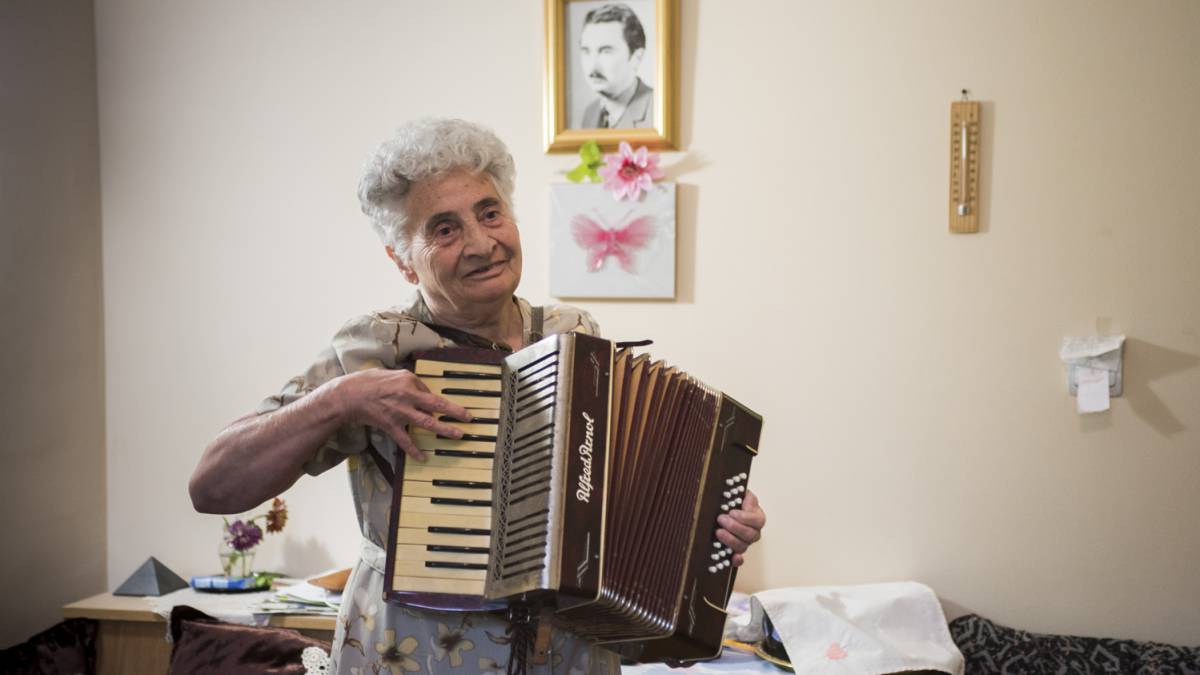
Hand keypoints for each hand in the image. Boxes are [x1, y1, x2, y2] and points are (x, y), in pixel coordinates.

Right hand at [335, 368, 471, 461]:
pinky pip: (405, 440)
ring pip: (427, 422)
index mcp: (408, 380)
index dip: (440, 400)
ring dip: (444, 429)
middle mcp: (407, 395)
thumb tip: (422, 390)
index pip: (430, 390)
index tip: (451, 407)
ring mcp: (400, 412)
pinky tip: (423, 457)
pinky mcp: (391, 425)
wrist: (348, 396)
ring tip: (458, 434)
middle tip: (469, 417)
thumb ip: (409, 381)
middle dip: (455, 411)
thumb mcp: (391, 373)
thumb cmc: (368, 382)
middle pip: (437, 404)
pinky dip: (414, 450)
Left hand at [716, 489, 764, 566]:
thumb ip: (746, 495)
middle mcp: (754, 533)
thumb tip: (746, 496)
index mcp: (757, 518)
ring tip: (718, 531)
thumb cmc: (735, 503)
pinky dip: (737, 560)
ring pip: (743, 546)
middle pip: (749, 535)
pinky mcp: (736, 552)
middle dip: (734, 527)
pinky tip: (732, 557)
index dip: (745, 518)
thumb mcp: (742, 495)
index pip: (756, 520)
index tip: (732, 512)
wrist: (727, 511)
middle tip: (721, 519)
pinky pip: (739, 560)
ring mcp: (745, 543)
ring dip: (731, 540)